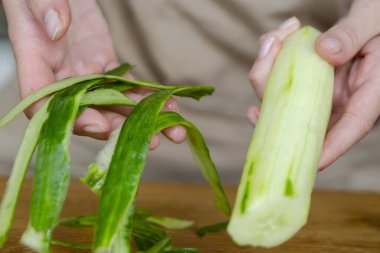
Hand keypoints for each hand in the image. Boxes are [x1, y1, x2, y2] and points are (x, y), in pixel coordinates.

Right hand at [3, 0, 185, 148]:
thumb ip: (45, 8)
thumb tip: (57, 28)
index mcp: (36, 64)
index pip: (45, 106)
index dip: (72, 120)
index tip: (101, 126)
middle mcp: (63, 77)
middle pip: (90, 114)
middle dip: (122, 130)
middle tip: (150, 140)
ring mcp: (87, 74)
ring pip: (115, 104)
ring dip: (143, 119)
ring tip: (173, 129)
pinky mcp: (106, 64)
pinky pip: (127, 85)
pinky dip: (148, 96)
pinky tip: (170, 103)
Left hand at [248, 0, 379, 169]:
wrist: (370, 14)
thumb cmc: (378, 19)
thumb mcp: (373, 20)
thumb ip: (353, 34)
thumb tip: (325, 52)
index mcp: (368, 91)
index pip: (352, 126)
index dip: (329, 148)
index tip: (309, 162)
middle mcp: (340, 98)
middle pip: (303, 116)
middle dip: (273, 95)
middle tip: (266, 61)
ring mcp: (318, 91)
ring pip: (283, 97)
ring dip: (267, 69)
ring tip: (273, 39)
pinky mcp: (304, 80)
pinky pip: (279, 79)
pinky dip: (269, 60)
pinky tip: (272, 41)